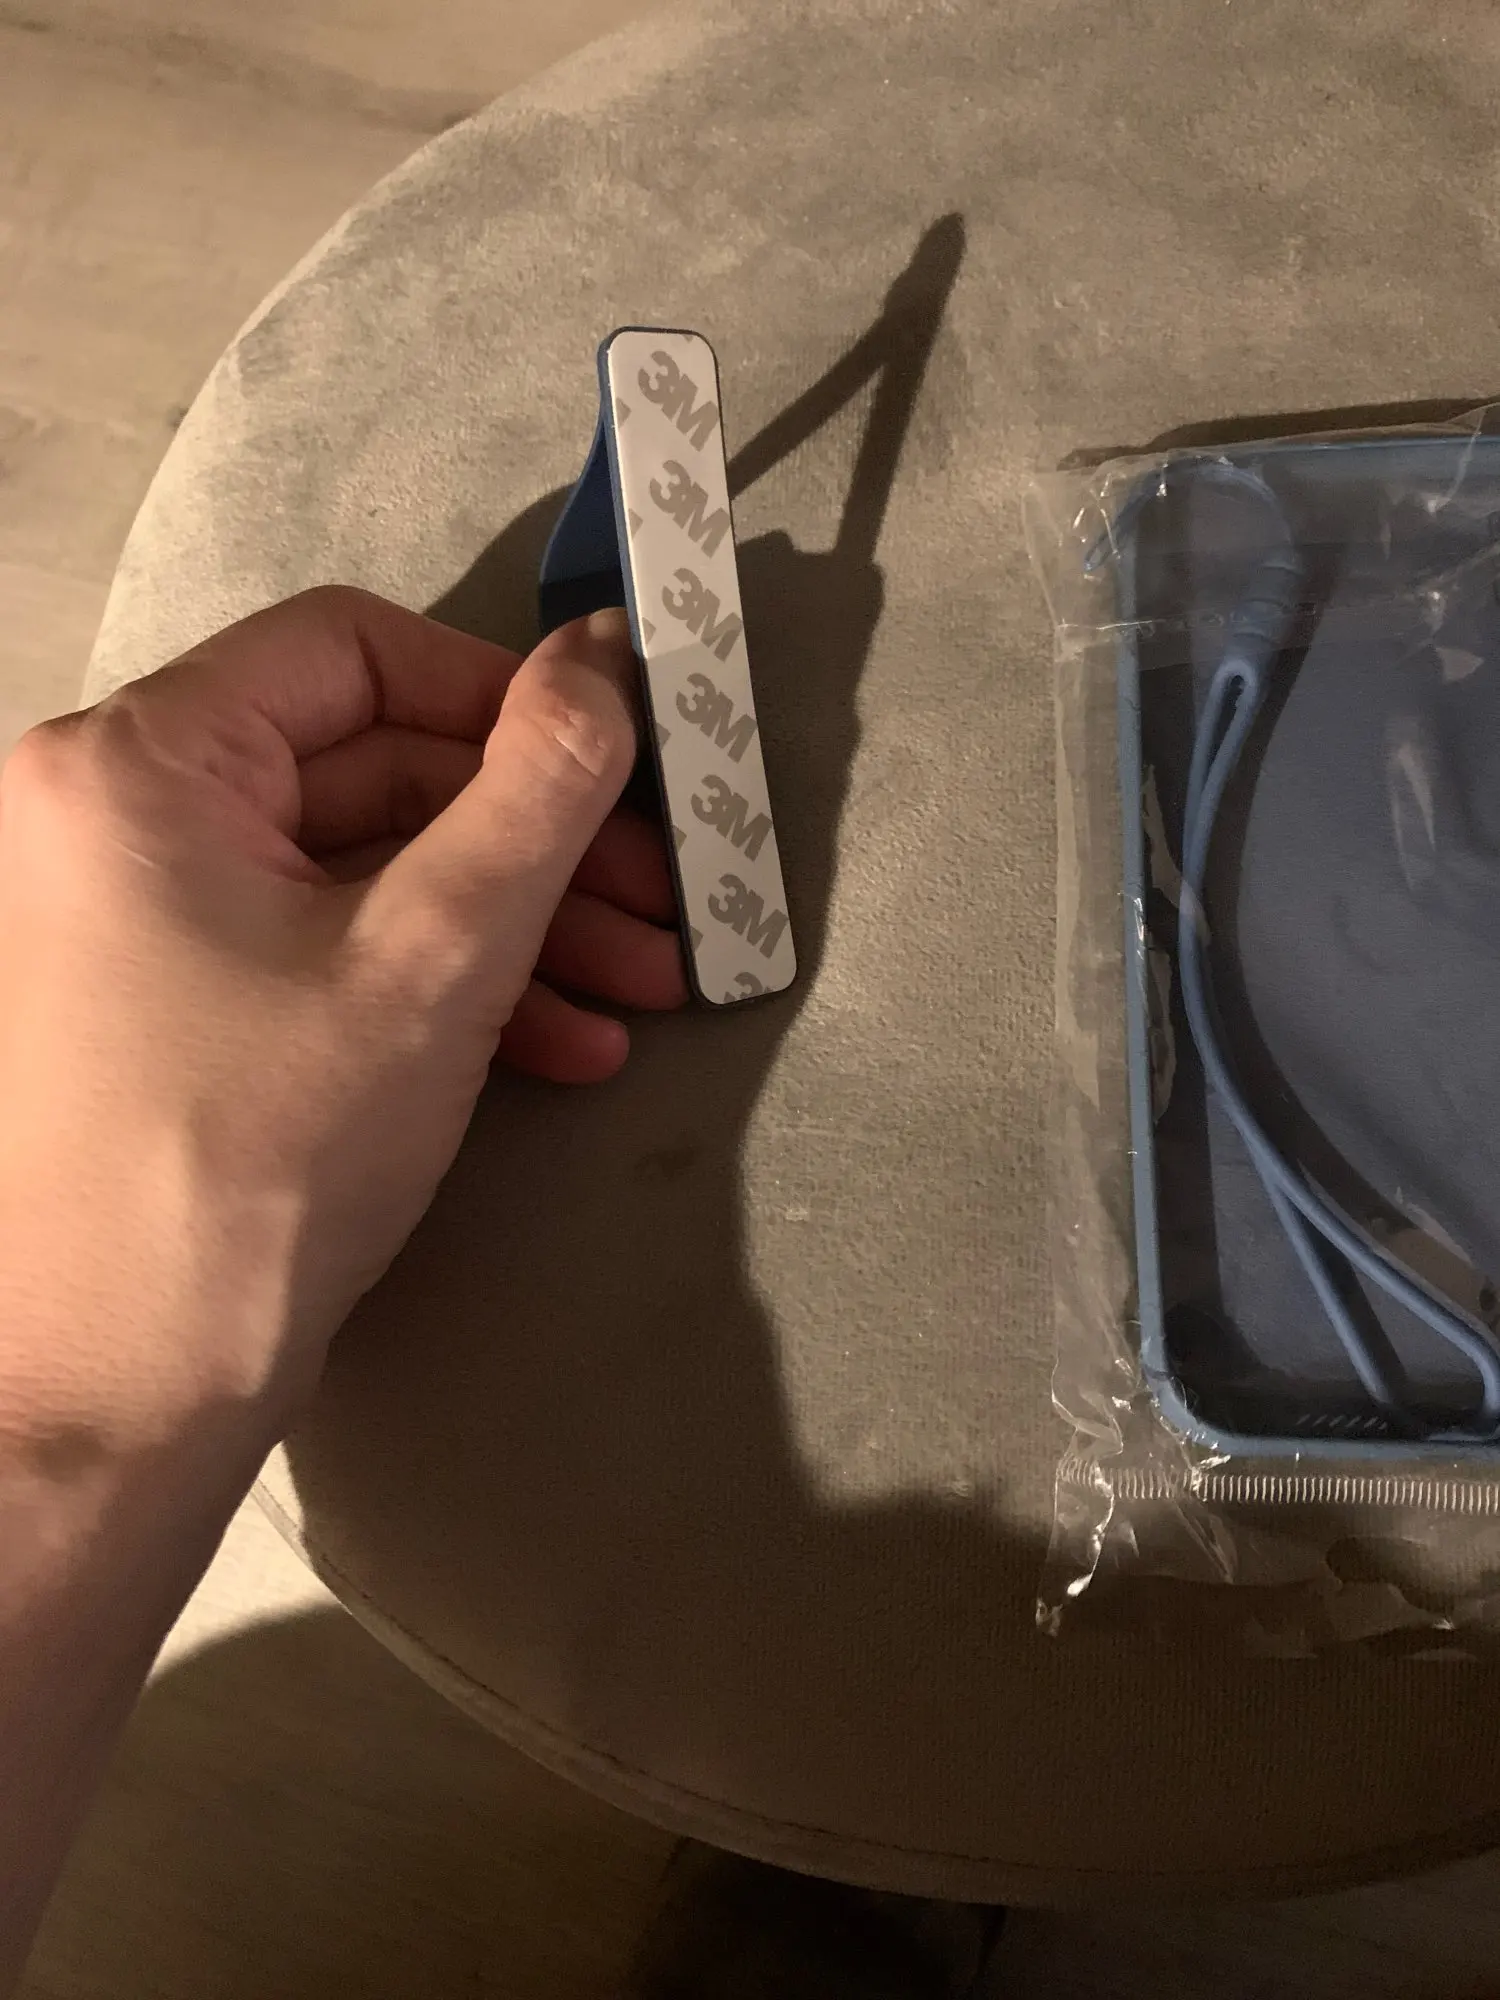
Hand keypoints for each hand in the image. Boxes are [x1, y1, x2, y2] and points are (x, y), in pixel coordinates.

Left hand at [0, 587, 684, 1451]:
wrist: (120, 1399)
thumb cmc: (266, 1151)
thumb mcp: (435, 955)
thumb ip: (539, 786)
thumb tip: (609, 647)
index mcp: (138, 763)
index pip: (350, 649)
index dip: (501, 694)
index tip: (618, 766)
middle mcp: (116, 817)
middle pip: (370, 768)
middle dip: (536, 843)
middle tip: (662, 905)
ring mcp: (143, 920)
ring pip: (364, 872)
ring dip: (516, 926)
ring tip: (640, 994)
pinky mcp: (181, 1008)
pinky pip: (327, 952)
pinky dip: (445, 988)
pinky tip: (563, 1048)